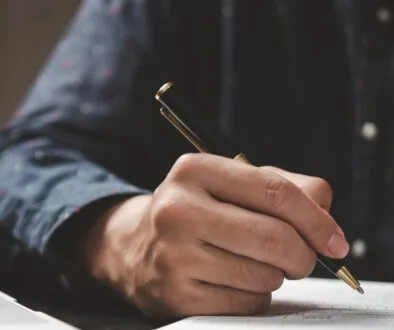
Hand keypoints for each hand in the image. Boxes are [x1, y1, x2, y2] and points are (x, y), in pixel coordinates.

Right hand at [84, 154, 348, 318]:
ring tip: (252, 261)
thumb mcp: (230, 183)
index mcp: (194, 171)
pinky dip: (255, 295)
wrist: (134, 245)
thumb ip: (283, 185)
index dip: (315, 218)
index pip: (273, 191)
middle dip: (303, 254)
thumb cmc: (194, 210)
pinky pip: (246, 303)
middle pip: (274, 238)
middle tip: (302, 257)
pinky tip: (235, 279)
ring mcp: (174, 255)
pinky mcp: (176, 295)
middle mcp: (178, 209)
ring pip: (264, 275)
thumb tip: (324, 205)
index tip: (334, 239)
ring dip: (275, 273)